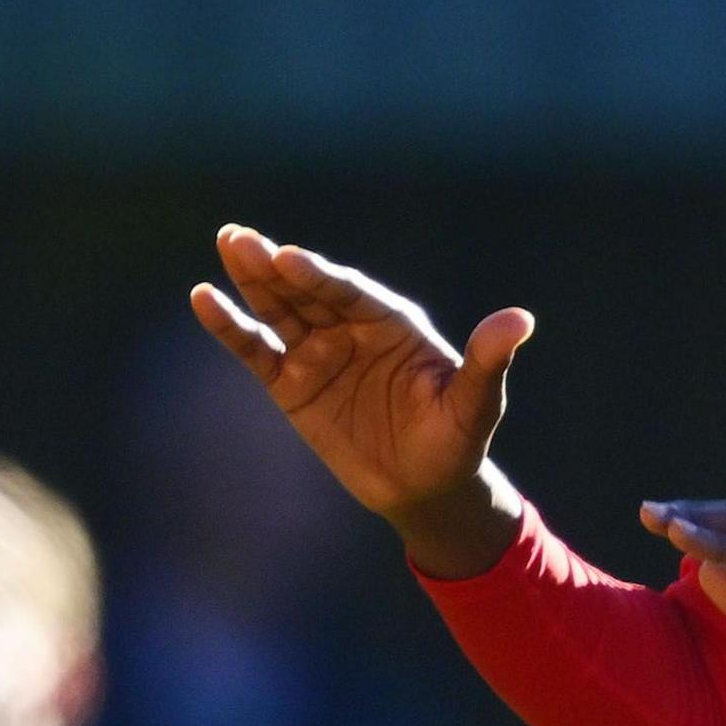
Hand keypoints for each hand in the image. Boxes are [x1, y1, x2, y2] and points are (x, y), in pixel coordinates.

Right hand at [191, 225, 534, 569]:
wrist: (426, 488)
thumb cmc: (457, 441)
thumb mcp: (474, 405)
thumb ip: (486, 361)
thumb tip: (521, 320)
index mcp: (392, 324)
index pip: (349, 293)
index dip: (319, 277)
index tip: (290, 258)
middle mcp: (351, 329)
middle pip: (306, 292)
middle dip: (273, 267)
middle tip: (238, 237)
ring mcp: (318, 353)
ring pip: (278, 311)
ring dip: (249, 282)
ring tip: (224, 245)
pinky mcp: (292, 384)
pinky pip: (257, 351)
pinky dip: (230, 327)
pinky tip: (204, 299)